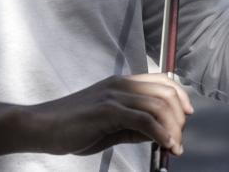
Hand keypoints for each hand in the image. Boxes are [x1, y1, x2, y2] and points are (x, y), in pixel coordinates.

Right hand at [25, 73, 193, 156]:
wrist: (41, 127)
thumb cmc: (72, 127)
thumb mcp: (109, 125)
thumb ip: (132, 127)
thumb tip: (157, 134)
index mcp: (122, 84)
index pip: (162, 81)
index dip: (180, 97)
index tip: (187, 117)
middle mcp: (121, 84)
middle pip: (166, 93)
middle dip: (180, 117)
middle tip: (179, 140)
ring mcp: (114, 95)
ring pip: (158, 106)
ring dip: (173, 129)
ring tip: (174, 147)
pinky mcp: (107, 110)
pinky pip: (144, 120)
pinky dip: (160, 134)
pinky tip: (165, 145)